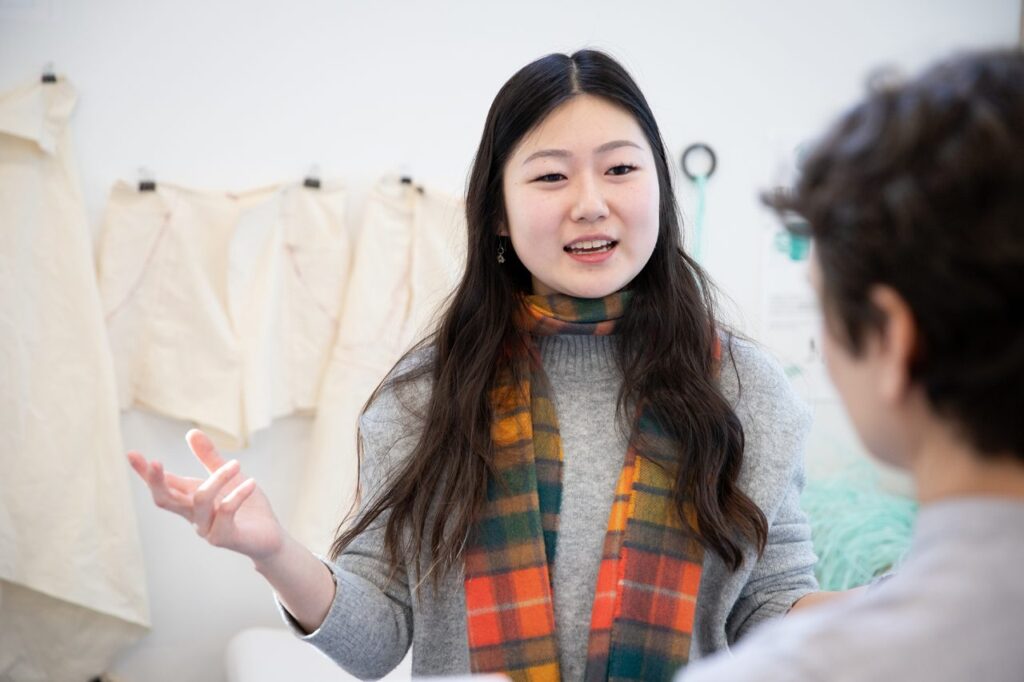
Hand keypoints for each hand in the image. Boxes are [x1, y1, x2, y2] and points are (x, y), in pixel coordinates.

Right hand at [127, 429, 284, 561]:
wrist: (270, 537)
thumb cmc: (248, 508)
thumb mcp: (229, 477)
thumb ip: (210, 458)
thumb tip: (191, 432)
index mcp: (190, 500)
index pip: (163, 485)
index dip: (145, 472)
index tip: (130, 453)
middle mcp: (193, 516)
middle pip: (164, 500)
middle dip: (156, 481)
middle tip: (155, 461)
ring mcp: (207, 529)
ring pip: (200, 501)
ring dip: (218, 479)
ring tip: (237, 464)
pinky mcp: (225, 537)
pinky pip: (225, 512)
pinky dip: (238, 494)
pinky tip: (251, 483)